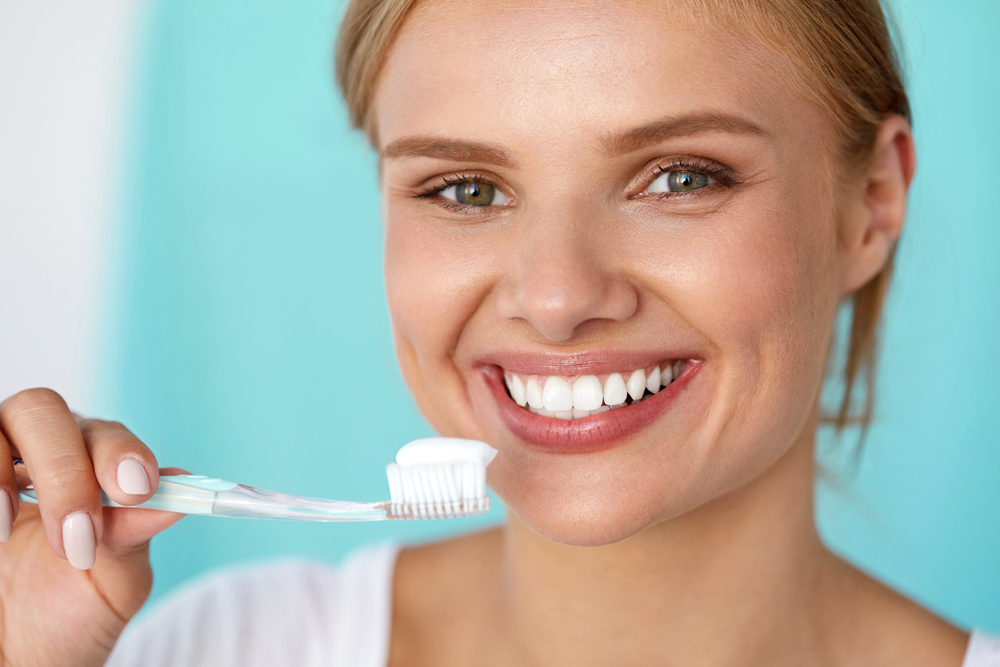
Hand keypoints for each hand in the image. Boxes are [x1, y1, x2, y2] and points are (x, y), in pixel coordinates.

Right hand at [0, 388, 184, 665]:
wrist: (14, 656)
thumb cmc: (68, 617)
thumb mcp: (113, 581)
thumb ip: (136, 533)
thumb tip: (183, 485)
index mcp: (90, 468)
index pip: (106, 434)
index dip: (120, 451)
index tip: (134, 489)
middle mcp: (39, 454)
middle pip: (46, 410)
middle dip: (64, 467)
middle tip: (75, 533)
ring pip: (7, 418)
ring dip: (10, 472)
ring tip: (10, 535)